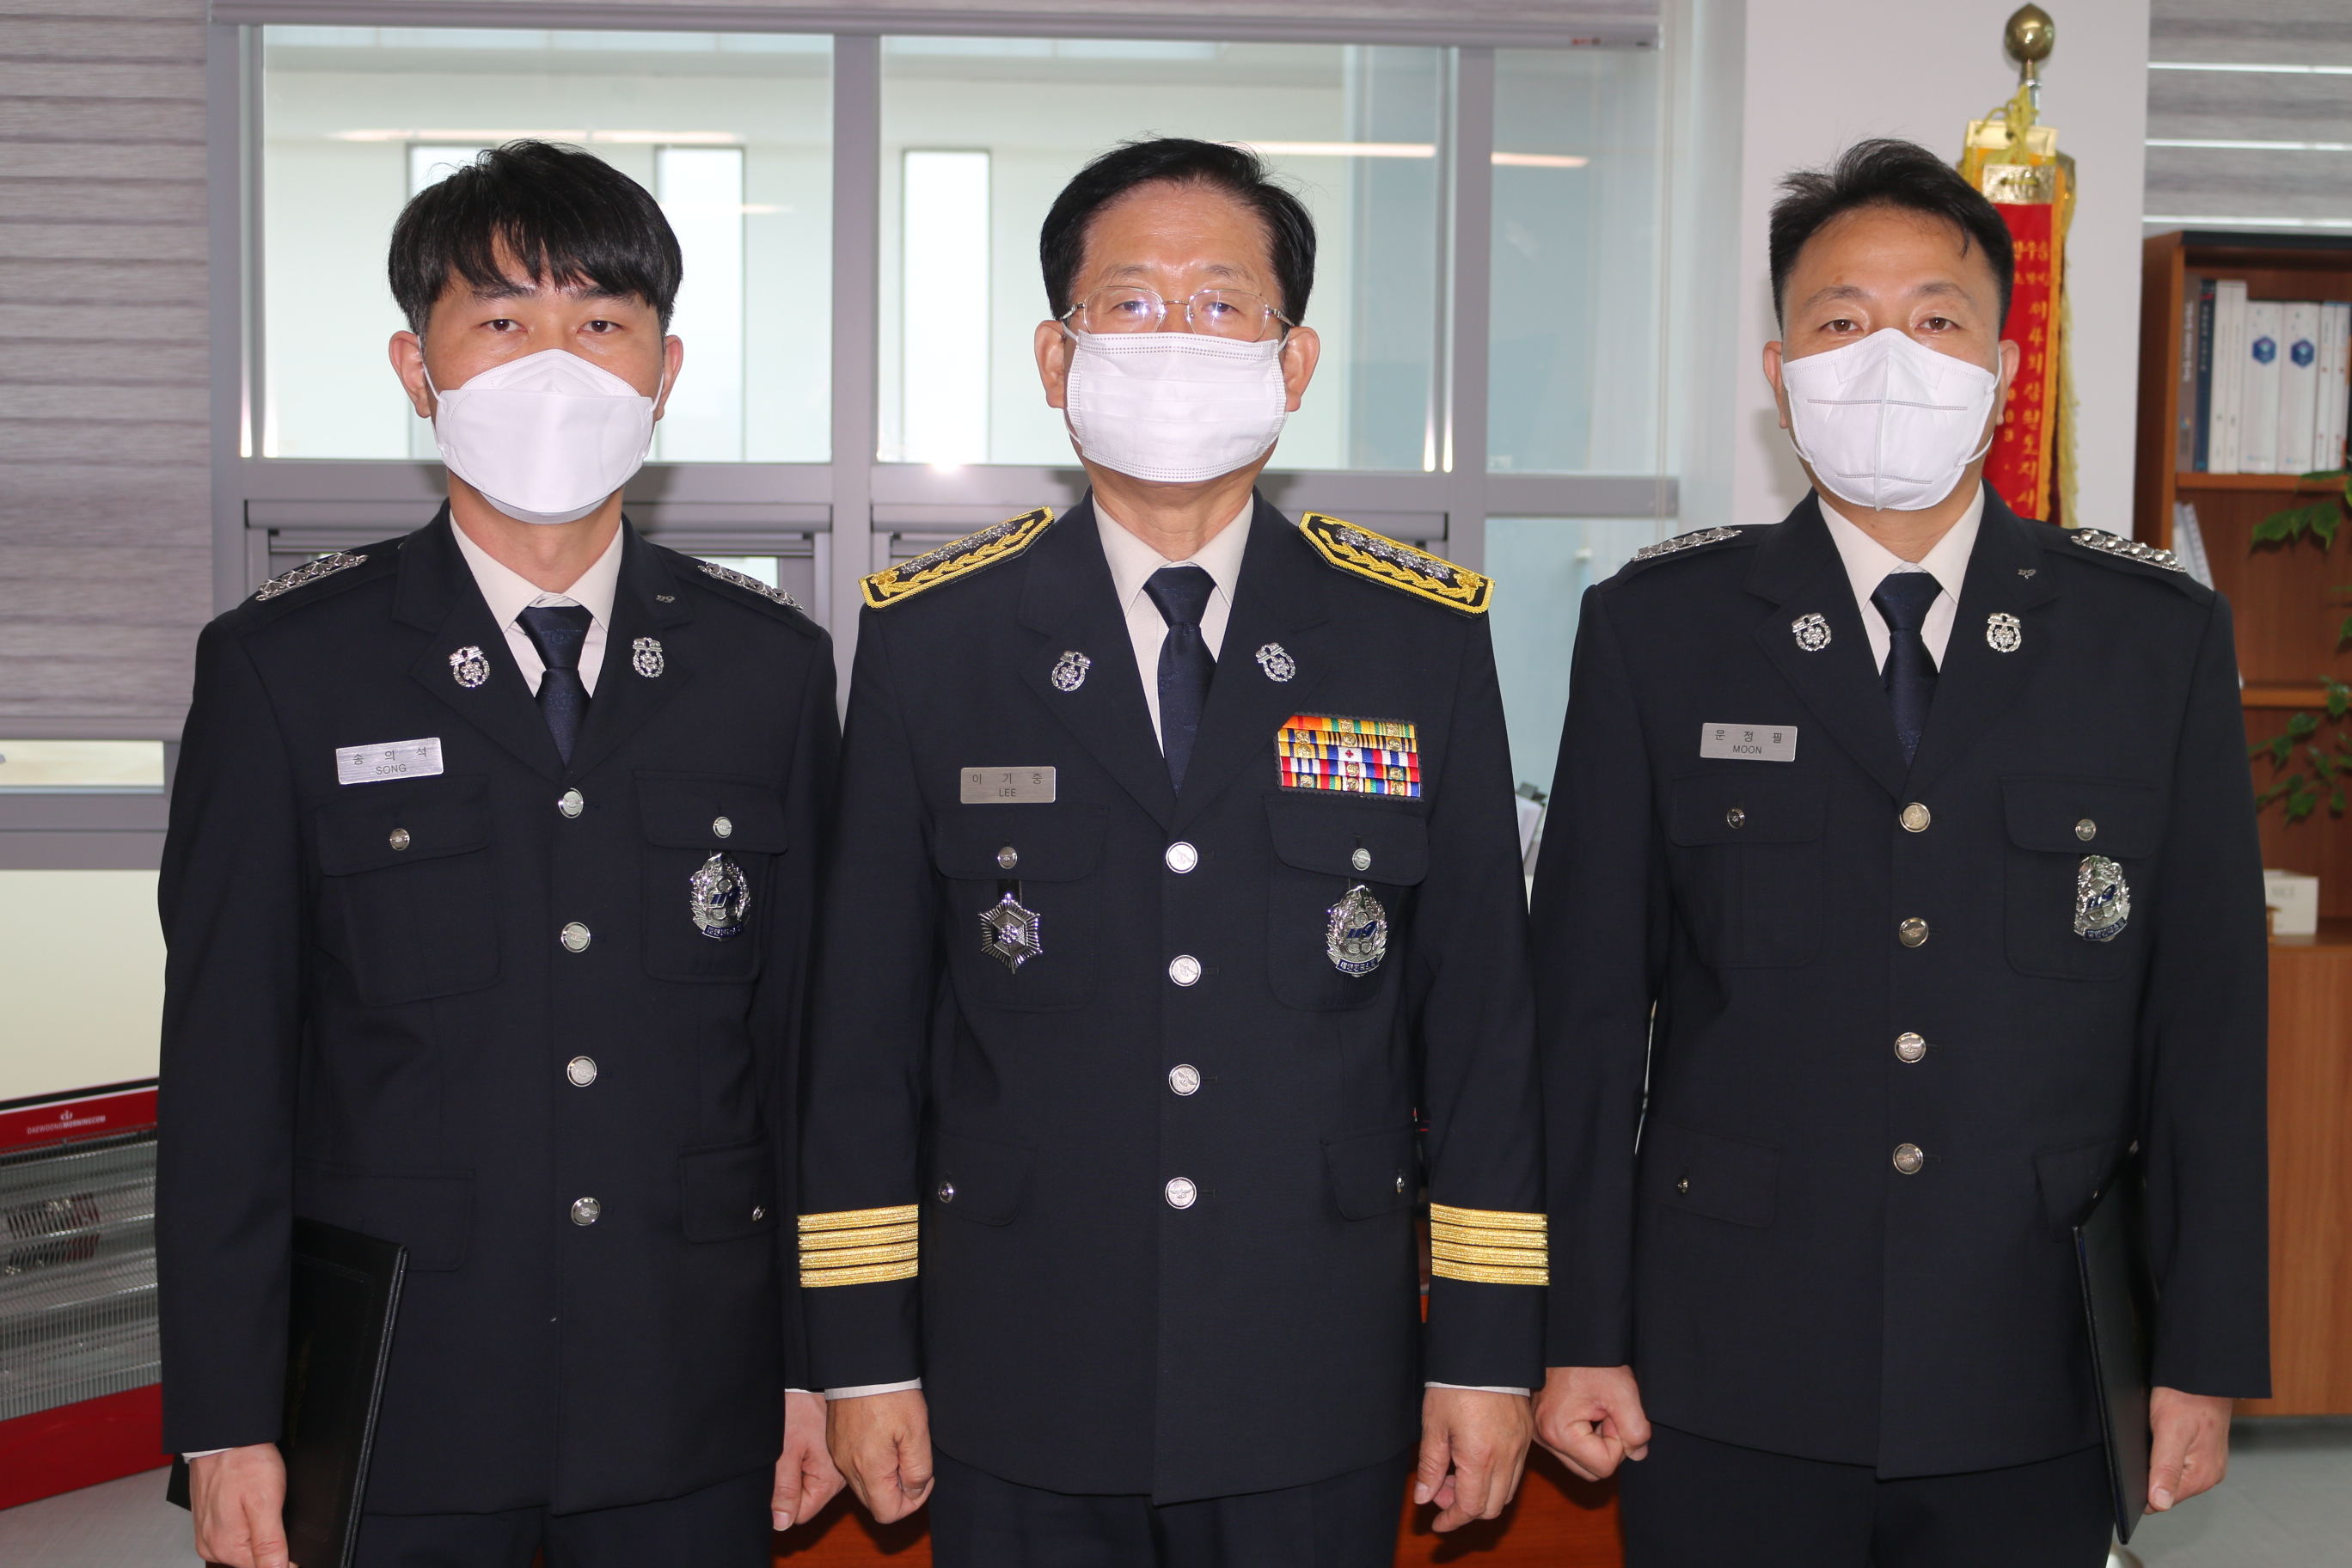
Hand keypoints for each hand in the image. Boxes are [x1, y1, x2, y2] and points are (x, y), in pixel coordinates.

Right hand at [189, 1445, 291, 1567]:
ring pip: (245, 1548)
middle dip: (272, 1546)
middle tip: (277, 1513)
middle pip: (254, 1562)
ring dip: (260, 1534)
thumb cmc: (244, 1462)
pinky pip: (234, 1534)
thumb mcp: (266, 1504)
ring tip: (262, 1505)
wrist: (224, 1435)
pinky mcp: (210, 1522)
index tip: (290, 1537)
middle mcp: (212, 1546)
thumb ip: (271, 1545)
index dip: (286, 1560)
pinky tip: (252, 1506)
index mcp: (226, 1547)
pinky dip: (248, 1525)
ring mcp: (209, 1534)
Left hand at [774, 1390, 845, 1529]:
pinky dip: (805, 1459)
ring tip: (793, 1445)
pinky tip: (800, 1440)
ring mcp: (841, 1465)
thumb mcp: (784, 1451)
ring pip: (811, 1484)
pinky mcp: (837, 1453)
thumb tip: (781, 1522)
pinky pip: (817, 1468)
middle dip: (791, 1485)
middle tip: (784, 1458)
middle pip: (808, 1499)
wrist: (812, 1378)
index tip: (776, 1479)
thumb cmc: (798, 1409)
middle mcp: (841, 1477)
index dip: (783, 1502)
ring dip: (797, 1471)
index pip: (802, 1513)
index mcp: (829, 1481)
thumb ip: (784, 1489)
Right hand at [827, 1390, 933, 1522]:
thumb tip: (915, 1491)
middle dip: (899, 1491)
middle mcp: (848, 1467)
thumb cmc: (892, 1394)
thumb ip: (918, 1470)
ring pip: (864, 1486)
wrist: (864, 1364)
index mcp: (869, 1469)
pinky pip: (854, 1467)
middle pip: (874, 1502)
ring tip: (900, 1448)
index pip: (888, 1513)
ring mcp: (839, 1455)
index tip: (924, 1478)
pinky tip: (884, 1440)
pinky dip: (871, 1464)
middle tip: (914, 1462)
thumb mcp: (917, 1432)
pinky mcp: (835, 1442)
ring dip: (885, 1478)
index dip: (912, 1504)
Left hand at [1414, 1387, 1533, 1531]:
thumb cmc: (1456, 1385)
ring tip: (1456, 1474)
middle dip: (1465, 1509)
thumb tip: (1424, 1497)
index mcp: (1480, 1458)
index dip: (1451, 1520)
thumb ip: (1430, 1466)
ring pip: (1506, 1492)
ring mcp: (1521, 1448)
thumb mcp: (1434, 1426)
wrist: (1485, 1354)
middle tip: (1441, 1491)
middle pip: (1492, 1507)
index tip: (1437, 1525)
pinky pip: (1516, 1472)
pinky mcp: (1527, 1436)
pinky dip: (1497, 1479)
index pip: (1470, 1507)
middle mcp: (1507, 1458)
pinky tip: (1476, 1461)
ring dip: (1482, 1495)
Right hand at [1534, 1365, 1651, 1481]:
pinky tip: (1587, 1411)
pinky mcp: (1543, 1429)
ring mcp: (1541, 1435)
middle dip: (1607, 1445)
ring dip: (1597, 1441)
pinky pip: (1572, 1449)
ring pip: (1582, 1462)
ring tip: (1596, 1409)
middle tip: (1606, 1413)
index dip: (1619, 1441)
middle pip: (1592, 1470)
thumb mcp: (1623, 1391)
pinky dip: (1585, 1436)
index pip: (1605, 1467)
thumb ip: (1637, 1429)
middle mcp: (1545, 1439)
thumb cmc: (1590, 1359)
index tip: (1612, 1412)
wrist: (1569, 1338)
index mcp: (1559, 1433)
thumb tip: (1637, 1454)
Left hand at [2147, 1387, 2232, 1511]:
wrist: (2203, 1375)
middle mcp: (2208, 1475)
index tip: (2133, 1467)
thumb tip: (2159, 1504)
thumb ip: (2165, 1470)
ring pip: (2170, 1476)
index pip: (2163, 1501)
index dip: (2142, 1488)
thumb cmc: (2187, 1398)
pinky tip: (2161, 1438)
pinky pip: (2177, 1463)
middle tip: (2146, 1444)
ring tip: (2155, 1438)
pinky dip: (2165, 1454)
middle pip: (2166, 1489)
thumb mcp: (2169, 1432)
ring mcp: (2207, 1464)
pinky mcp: (2202, 1453)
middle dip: (2150, 1473)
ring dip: (2157, 1462)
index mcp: (2202, 1476)